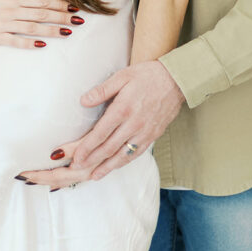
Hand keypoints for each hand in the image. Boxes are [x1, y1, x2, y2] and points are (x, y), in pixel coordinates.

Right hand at [0, 0, 78, 49]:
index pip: (42, 0)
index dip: (59, 4)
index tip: (74, 7)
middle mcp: (12, 9)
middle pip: (41, 13)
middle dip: (62, 17)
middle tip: (79, 20)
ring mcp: (4, 23)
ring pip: (33, 27)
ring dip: (51, 30)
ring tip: (68, 32)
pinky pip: (16, 40)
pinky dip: (30, 43)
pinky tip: (42, 45)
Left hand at [17, 61, 184, 186]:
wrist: (176, 80)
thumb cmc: (147, 75)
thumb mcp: (122, 76)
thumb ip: (102, 90)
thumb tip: (83, 101)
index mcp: (123, 108)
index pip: (101, 133)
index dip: (86, 147)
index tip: (74, 157)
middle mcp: (134, 123)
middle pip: (109, 147)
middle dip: (91, 160)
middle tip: (75, 168)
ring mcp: (144, 132)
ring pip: (122, 155)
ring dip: (106, 167)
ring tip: (92, 175)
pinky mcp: (153, 136)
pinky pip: (135, 153)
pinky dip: (123, 163)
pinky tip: (113, 167)